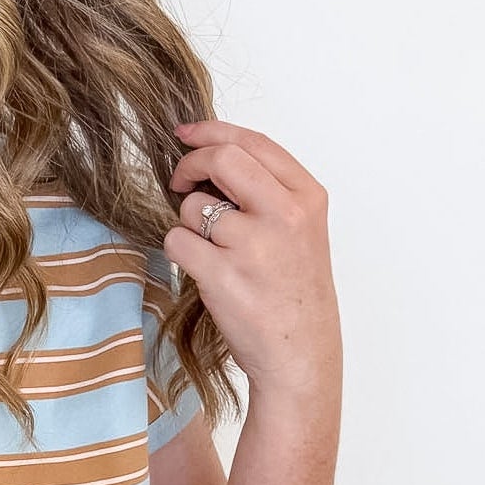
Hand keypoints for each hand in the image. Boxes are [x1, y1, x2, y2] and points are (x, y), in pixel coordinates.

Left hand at [166, 119, 340, 397]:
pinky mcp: (222, 274)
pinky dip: (179, 252)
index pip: (254, 142)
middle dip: (190, 165)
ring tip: (214, 251)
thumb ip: (267, 191)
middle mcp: (285, 215)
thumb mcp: (301, 230)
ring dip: (189, 224)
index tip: (186, 133)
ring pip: (193, 206)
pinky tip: (203, 270)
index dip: (212, 131)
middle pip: (222, 159)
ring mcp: (254, 245)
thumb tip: (211, 157)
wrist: (300, 353)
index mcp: (307, 197)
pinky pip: (177, 241)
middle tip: (181, 182)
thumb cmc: (295, 292)